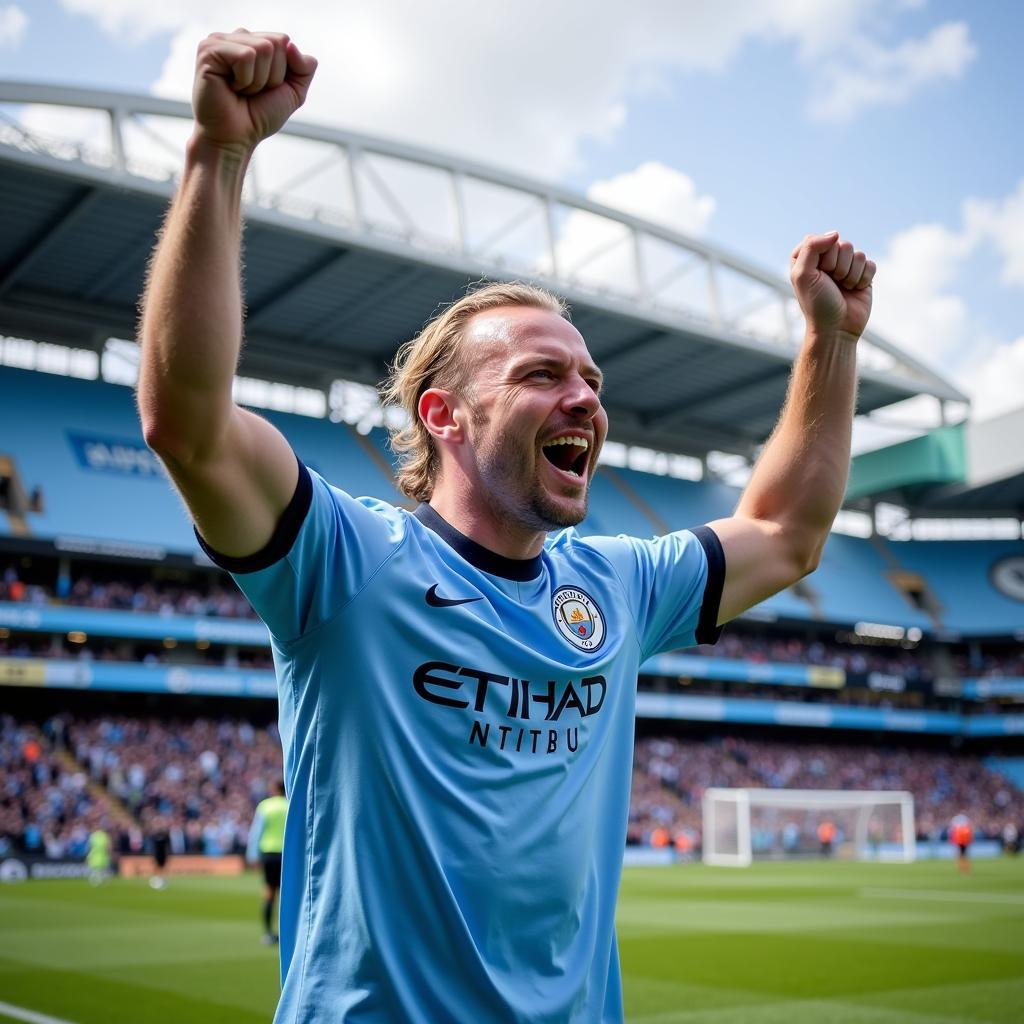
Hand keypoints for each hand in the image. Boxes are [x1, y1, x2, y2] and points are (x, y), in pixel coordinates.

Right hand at [191, 29, 316, 155]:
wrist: (236, 138)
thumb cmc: (259, 116)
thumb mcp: (294, 92)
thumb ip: (305, 67)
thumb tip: (292, 44)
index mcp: (253, 41)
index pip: (283, 39)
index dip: (283, 71)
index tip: (265, 88)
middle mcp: (235, 37)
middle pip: (275, 41)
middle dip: (273, 75)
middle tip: (252, 91)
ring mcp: (219, 41)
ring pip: (262, 48)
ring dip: (258, 80)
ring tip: (241, 90)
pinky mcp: (209, 50)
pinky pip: (246, 56)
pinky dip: (245, 79)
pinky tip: (231, 88)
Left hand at [789, 231, 875, 339]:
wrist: (837, 329)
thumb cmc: (816, 304)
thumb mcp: (803, 275)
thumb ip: (811, 247)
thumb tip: (835, 234)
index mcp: (808, 259)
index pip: (818, 239)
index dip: (821, 257)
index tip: (816, 275)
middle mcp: (827, 260)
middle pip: (842, 244)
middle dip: (837, 266)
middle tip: (831, 284)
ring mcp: (846, 266)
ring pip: (857, 254)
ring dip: (850, 274)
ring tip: (842, 289)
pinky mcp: (863, 275)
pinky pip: (870, 264)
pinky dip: (863, 278)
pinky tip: (855, 290)